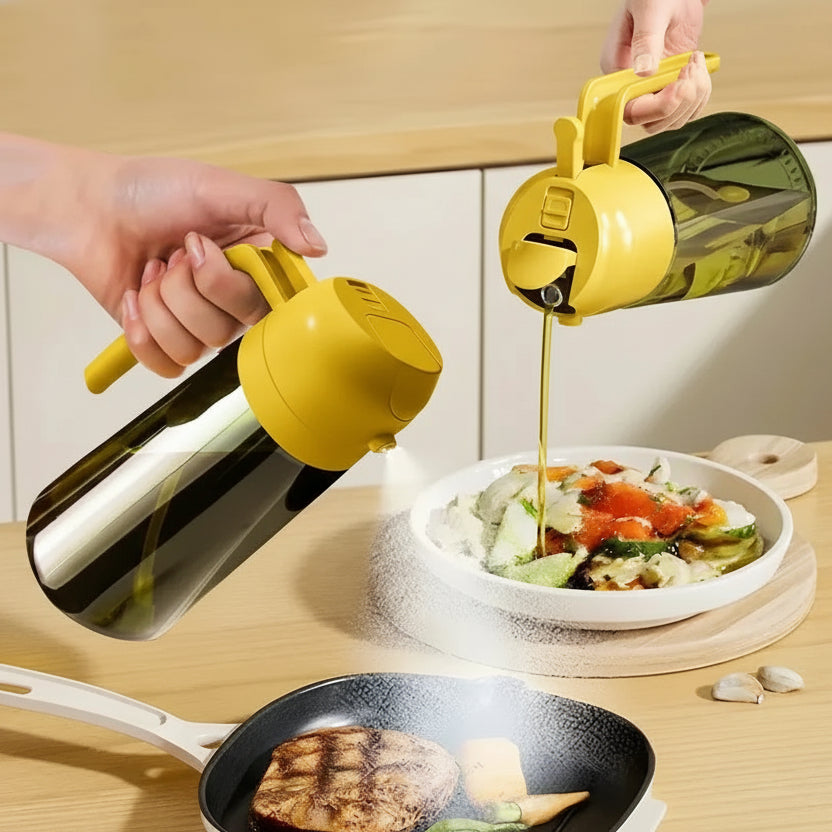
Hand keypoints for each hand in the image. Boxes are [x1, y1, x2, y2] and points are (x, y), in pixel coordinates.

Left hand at [68, 153, 327, 378]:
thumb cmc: (152, 192)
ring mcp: (198, 323)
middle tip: (172, 253)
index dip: (230, 285)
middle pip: (229, 328)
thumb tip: (318, 247)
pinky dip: (142, 331)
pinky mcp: (164, 342)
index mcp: (255, 266)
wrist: (88, 207)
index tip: (201, 249)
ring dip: (159, 305)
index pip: (269, 304)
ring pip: (195, 347)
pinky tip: (134, 297)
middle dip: (185, 288)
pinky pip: (167, 364)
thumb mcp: (221, 186)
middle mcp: (232, 300)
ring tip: (151, 269)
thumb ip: (278, 207)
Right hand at [601, 0, 710, 132]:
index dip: (656, 107)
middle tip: (690, 69)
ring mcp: (652, 90)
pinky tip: (698, 67)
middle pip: (652, 121)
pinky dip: (701, 94)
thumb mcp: (650, 10)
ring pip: (672, 119)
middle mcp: (631, 86)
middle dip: (679, 103)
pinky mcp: (670, 89)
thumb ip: (645, 39)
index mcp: (617, 70)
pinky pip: (687, 110)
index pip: (629, 109)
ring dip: (693, 97)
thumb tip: (643, 71)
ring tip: (695, 62)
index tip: (679, 86)